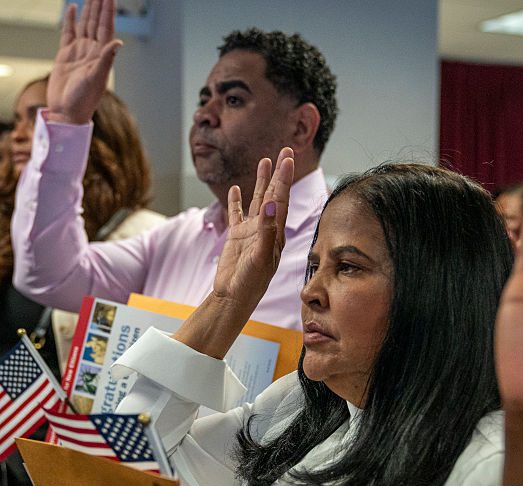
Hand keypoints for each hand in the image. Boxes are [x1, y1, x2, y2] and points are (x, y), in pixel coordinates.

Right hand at [46, 0, 122, 123]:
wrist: (66, 112)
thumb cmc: (82, 101)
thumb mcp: (95, 79)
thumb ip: (106, 60)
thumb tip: (118, 42)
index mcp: (101, 55)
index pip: (106, 27)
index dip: (108, 11)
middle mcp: (91, 51)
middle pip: (96, 22)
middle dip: (99, 6)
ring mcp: (78, 52)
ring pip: (84, 25)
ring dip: (88, 10)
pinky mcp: (65, 55)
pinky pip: (68, 33)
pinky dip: (71, 20)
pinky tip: (73, 9)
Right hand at [213, 148, 294, 307]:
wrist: (234, 298)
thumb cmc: (251, 283)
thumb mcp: (260, 258)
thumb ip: (265, 232)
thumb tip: (269, 205)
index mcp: (275, 232)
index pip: (281, 199)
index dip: (284, 178)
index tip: (288, 158)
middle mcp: (265, 228)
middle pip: (273, 194)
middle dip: (278, 173)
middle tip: (285, 151)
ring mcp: (251, 231)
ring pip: (256, 200)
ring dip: (261, 181)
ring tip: (264, 161)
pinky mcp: (236, 236)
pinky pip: (237, 213)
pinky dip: (237, 200)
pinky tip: (237, 189)